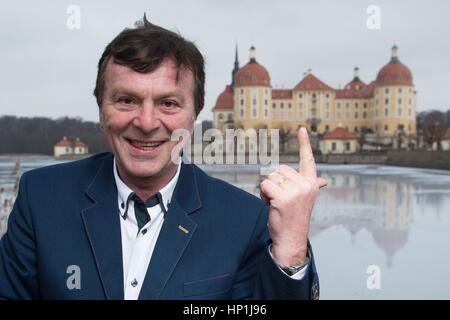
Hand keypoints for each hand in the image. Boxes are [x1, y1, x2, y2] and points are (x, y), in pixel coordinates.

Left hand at [260, 127, 326, 266]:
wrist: (291, 239)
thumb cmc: (294, 218)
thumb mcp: (304, 199)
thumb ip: (312, 185)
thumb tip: (323, 180)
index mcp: (312, 184)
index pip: (308, 160)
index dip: (304, 144)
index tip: (301, 129)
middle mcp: (307, 185)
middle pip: (279, 169)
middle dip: (274, 183)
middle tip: (280, 200)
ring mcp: (296, 191)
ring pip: (270, 177)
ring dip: (268, 190)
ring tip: (276, 204)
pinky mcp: (284, 197)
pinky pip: (265, 185)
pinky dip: (263, 195)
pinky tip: (271, 206)